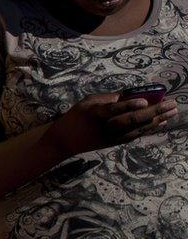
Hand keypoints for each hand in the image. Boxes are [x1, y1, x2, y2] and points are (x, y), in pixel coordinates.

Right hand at [48, 94, 176, 155]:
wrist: (65, 141)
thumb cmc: (77, 116)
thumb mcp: (87, 102)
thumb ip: (108, 99)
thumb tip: (131, 96)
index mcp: (95, 113)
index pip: (114, 110)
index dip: (129, 105)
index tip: (144, 101)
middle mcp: (105, 127)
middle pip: (132, 120)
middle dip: (153, 112)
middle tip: (171, 104)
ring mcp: (112, 137)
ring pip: (138, 128)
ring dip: (158, 120)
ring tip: (173, 111)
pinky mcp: (116, 143)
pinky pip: (137, 134)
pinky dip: (150, 128)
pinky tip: (162, 122)